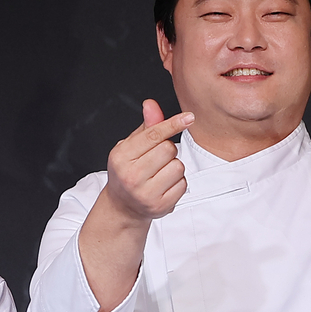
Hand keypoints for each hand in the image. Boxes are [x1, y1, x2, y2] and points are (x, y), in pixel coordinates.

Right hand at [101, 99, 192, 222]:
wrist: (122, 206)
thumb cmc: (127, 171)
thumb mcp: (130, 147)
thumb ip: (146, 126)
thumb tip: (151, 105)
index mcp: (121, 157)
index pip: (152, 135)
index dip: (172, 124)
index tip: (189, 117)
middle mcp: (131, 176)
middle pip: (168, 149)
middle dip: (168, 149)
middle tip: (157, 158)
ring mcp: (146, 193)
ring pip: (178, 166)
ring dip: (174, 166)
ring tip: (160, 173)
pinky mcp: (160, 206)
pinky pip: (183, 184)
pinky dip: (178, 182)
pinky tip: (164, 185)